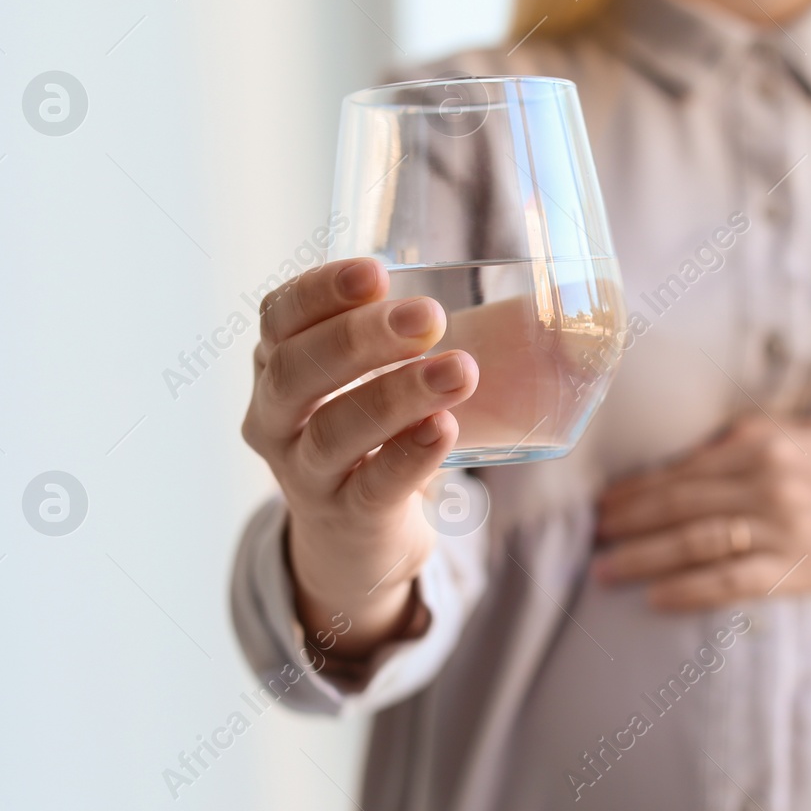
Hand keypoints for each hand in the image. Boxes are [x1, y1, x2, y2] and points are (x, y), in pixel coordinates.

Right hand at [240, 257, 478, 662]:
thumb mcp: (369, 378)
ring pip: (334, 430)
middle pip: (297, 370)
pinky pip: (372, 486)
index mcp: (277, 365)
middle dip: (362, 338)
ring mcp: (305, 473)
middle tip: (429, 316)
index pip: (279, 317)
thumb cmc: (373, 433)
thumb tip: (536, 301)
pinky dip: (408, 456)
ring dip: (398, 394)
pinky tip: (442, 429)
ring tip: (459, 371)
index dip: (321, 292)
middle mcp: (275, 418)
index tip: (376, 273)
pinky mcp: (347, 517)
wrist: (357, 537)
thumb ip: (413, 335)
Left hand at [593, 417, 810, 641]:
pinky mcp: (803, 567)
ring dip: (641, 557)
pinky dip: (688, 590)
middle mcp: (766, 478)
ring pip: (691, 542)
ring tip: (604, 570)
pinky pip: (731, 581)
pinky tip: (657, 599)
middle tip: (588, 538)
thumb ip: (756, 439)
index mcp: (763, 440)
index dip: (633, 488)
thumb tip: (700, 450)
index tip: (601, 503)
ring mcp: (783, 524)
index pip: (679, 468)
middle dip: (624, 522)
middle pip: (674, 504)